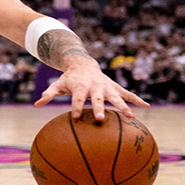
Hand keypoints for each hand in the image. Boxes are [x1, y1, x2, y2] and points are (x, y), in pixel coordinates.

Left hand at [34, 62, 148, 119]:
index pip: (77, 99)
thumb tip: (37, 103)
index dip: (76, 108)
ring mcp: (107, 87)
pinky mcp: (115, 87)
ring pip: (116, 97)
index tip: (76, 119)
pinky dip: (137, 99)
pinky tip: (147, 107)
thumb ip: (49, 93)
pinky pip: (128, 94)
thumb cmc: (69, 79)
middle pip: (98, 99)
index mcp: (80, 87)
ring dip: (123, 106)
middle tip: (100, 120)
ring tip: (130, 117)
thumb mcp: (58, 84)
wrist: (82, 64)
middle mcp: (95, 87)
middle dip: (99, 109)